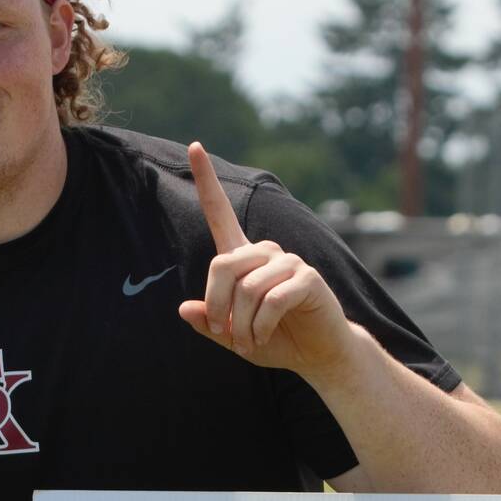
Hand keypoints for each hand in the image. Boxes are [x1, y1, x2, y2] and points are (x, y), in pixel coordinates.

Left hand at [176, 141, 355, 377]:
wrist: (317, 355)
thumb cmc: (275, 340)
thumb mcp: (233, 336)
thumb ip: (209, 323)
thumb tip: (183, 309)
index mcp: (244, 258)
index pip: (220, 212)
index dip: (206, 180)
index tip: (194, 146)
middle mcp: (265, 252)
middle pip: (223, 264)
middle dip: (216, 306)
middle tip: (221, 333)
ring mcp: (289, 262)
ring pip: (247, 288)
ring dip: (240, 324)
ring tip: (247, 343)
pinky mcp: (307, 278)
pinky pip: (272, 299)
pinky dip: (260, 326)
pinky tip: (263, 338)